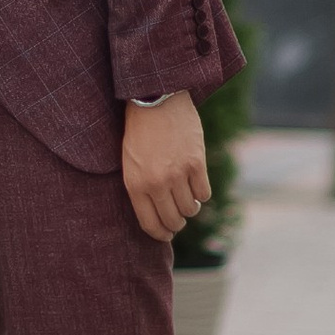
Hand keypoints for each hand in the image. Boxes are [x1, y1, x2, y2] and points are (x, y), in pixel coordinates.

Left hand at [121, 95, 208, 243]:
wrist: (155, 99)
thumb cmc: (139, 132)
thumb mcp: (129, 163)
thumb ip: (141, 189)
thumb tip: (157, 217)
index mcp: (136, 185)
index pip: (151, 224)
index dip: (161, 234)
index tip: (167, 235)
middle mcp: (157, 183)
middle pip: (173, 220)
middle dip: (177, 224)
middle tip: (179, 218)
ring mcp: (177, 174)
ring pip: (191, 209)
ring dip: (191, 208)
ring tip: (187, 198)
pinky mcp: (196, 163)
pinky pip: (204, 193)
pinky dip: (202, 193)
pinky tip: (196, 184)